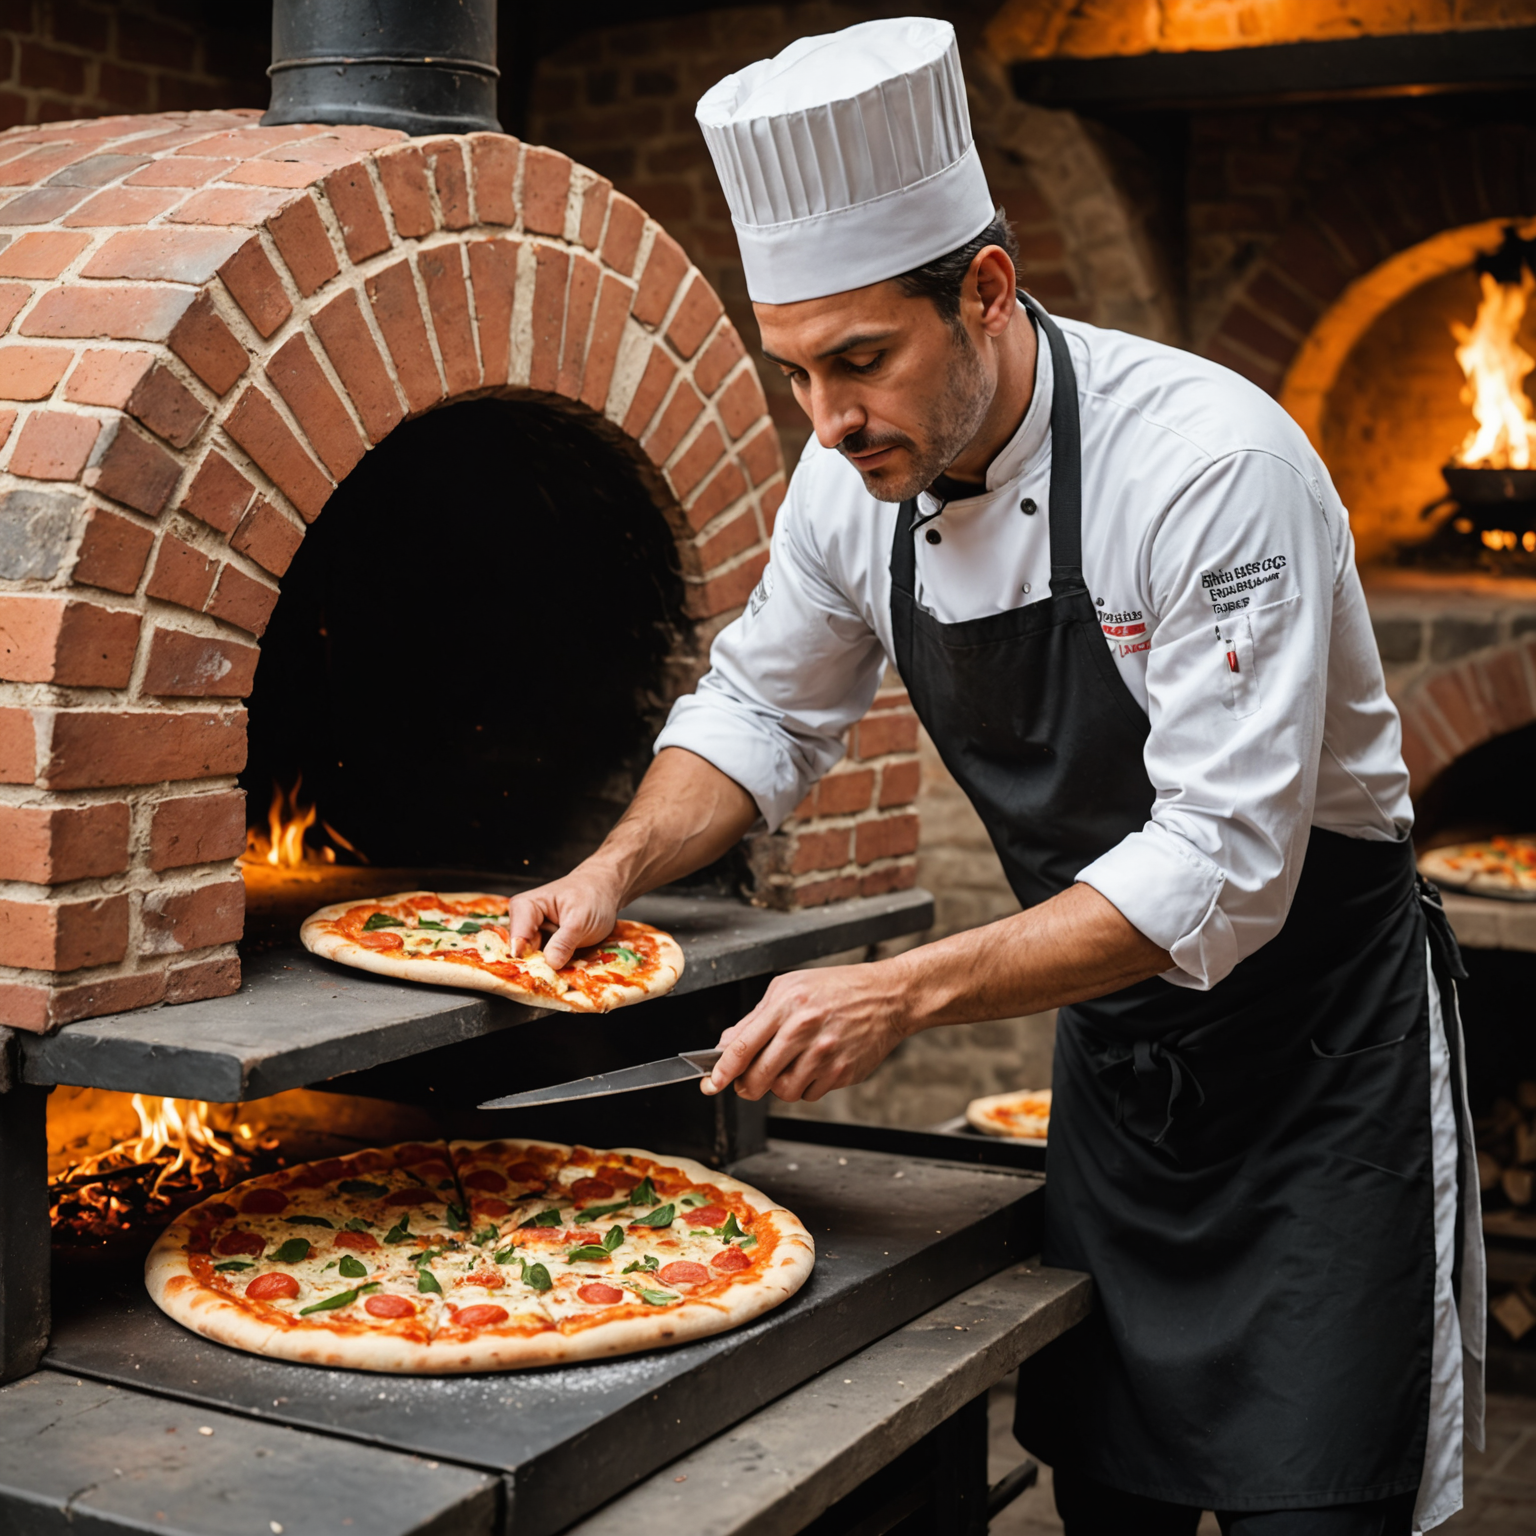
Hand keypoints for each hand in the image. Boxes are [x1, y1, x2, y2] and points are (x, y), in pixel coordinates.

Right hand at [507, 864, 624, 969]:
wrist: (604, 891)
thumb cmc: (592, 897)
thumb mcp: (581, 919)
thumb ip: (564, 942)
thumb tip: (550, 963)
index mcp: (524, 907)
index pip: (518, 940)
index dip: (530, 958)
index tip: (550, 967)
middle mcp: (523, 922)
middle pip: (523, 953)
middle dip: (541, 965)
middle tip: (562, 967)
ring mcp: (533, 935)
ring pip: (534, 960)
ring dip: (551, 967)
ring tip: (570, 958)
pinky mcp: (544, 945)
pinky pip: (545, 961)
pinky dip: (558, 964)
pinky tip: (570, 959)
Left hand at [702, 963, 909, 1102]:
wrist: (888, 997)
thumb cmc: (837, 988)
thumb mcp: (790, 987)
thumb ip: (756, 1017)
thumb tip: (727, 1044)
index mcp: (787, 1006)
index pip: (743, 1047)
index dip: (722, 1071)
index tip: (710, 1085)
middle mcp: (805, 1030)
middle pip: (759, 1077)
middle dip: (746, 1086)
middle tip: (746, 1082)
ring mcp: (825, 1054)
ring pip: (783, 1091)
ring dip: (778, 1087)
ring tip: (788, 1067)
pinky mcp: (842, 1072)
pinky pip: (809, 1095)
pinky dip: (804, 1087)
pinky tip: (813, 1066)